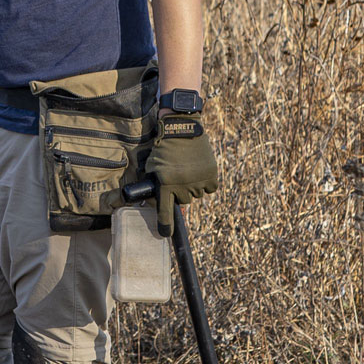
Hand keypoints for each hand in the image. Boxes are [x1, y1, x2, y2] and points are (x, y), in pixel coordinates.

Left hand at [140, 112, 218, 234]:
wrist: (182, 129)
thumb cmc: (164, 148)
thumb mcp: (152, 166)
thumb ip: (155, 184)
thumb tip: (156, 201)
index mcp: (165, 184)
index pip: (165, 211)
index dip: (165, 224)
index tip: (165, 234)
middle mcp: (182, 186)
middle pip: (184, 201)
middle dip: (181, 191)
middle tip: (179, 176)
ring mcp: (197, 181)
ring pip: (197, 194)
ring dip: (193, 185)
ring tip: (188, 168)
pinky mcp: (210, 175)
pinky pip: (210, 188)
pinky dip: (206, 182)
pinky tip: (200, 169)